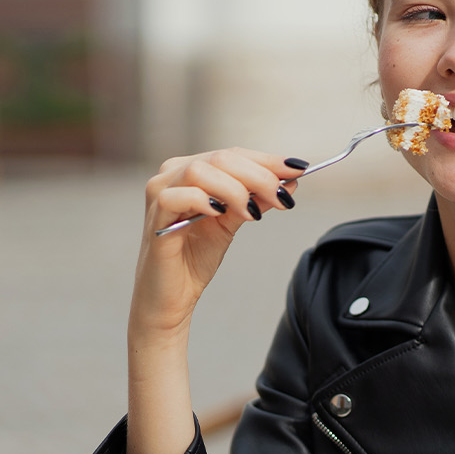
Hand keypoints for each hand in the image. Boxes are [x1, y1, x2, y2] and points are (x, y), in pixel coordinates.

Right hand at [130, 148, 304, 338]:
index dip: (267, 161)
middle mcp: (172, 175)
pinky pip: (177, 197)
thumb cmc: (196, 257)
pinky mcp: (156, 218)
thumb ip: (256, 199)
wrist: (172, 297)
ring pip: (200, 171)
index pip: (232, 155)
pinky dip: (204, 200)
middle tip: (281, 197)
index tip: (298, 170)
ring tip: (251, 212)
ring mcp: (159, 194)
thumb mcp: (234, 222)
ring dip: (234, 189)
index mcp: (190, 170)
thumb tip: (290, 182)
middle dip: (258, 176)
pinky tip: (221, 214)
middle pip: (220, 159)